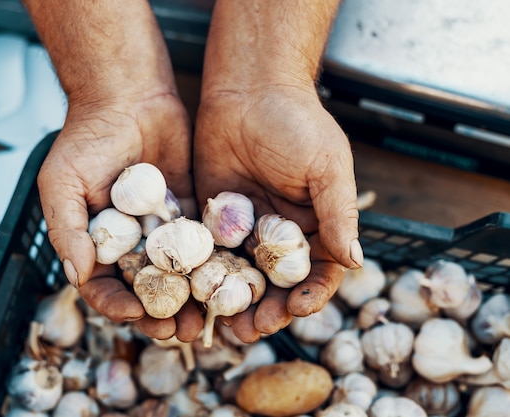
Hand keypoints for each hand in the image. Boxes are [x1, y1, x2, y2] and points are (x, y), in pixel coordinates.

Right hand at [38, 92, 202, 340]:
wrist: (127, 96)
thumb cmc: (86, 139)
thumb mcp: (62, 182)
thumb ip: (67, 230)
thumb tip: (76, 276)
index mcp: (96, 243)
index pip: (104, 286)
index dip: (117, 305)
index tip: (136, 314)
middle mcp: (131, 243)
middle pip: (147, 289)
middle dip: (162, 313)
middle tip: (180, 331)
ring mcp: (162, 230)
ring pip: (178, 275)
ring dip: (192, 299)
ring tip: (207, 318)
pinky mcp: (189, 212)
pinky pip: (202, 243)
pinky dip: (213, 265)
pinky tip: (227, 280)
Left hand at [194, 85, 360, 342]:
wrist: (248, 89)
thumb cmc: (296, 122)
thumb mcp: (326, 166)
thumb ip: (338, 213)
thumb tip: (356, 262)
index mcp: (314, 225)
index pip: (318, 271)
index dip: (311, 294)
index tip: (299, 309)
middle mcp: (280, 233)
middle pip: (276, 284)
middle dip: (268, 309)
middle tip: (253, 329)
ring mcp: (245, 229)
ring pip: (242, 276)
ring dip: (235, 302)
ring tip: (225, 326)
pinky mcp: (213, 219)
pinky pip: (210, 253)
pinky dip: (206, 276)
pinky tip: (196, 294)